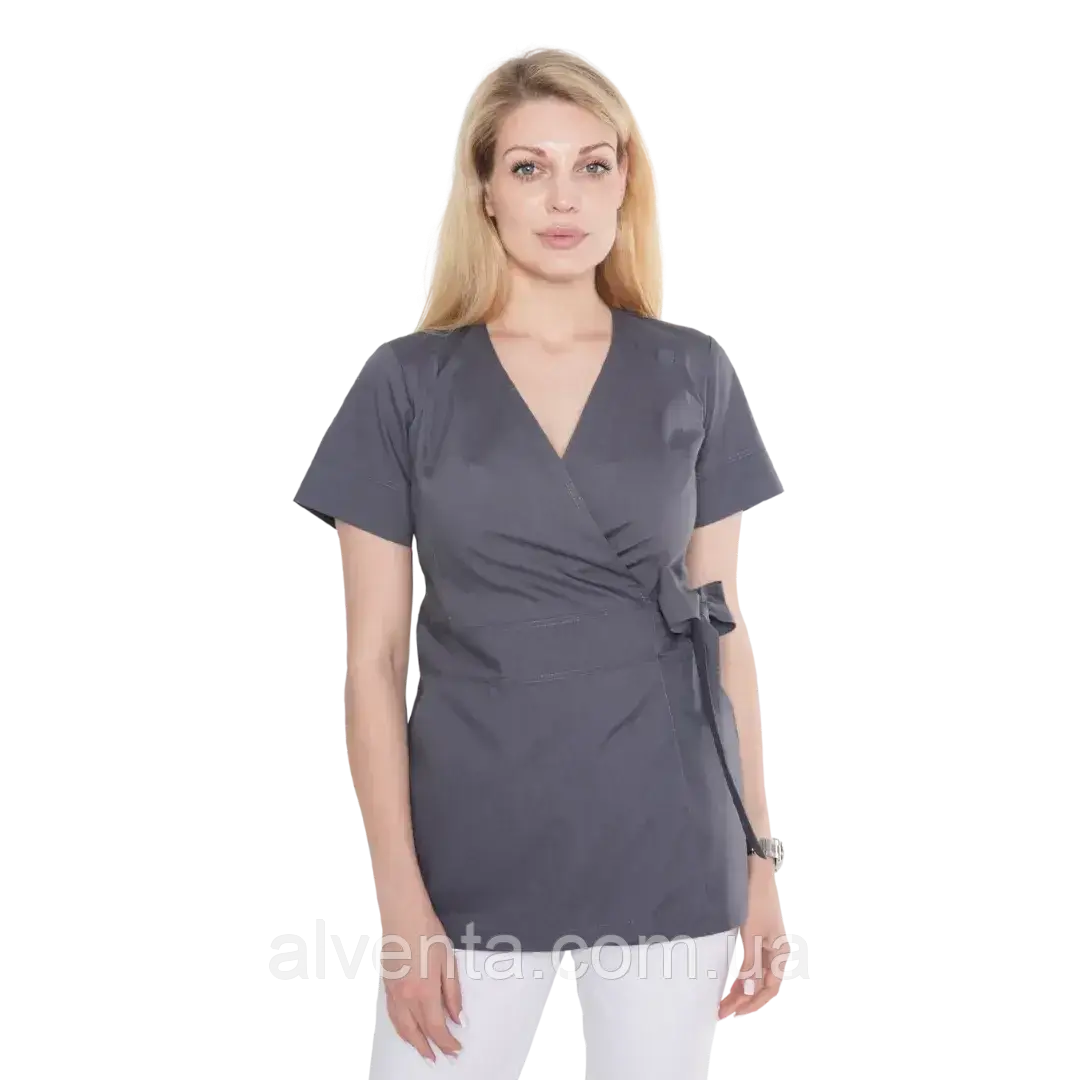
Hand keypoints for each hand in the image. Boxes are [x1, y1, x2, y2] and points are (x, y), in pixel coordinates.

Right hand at [378, 899, 464, 1063]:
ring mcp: (393, 993)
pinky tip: (408, 1030)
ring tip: (426, 1051)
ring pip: (402, 1028)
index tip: (456, 1048)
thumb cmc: (427, 931)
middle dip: (431, 1047)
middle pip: (418, 1033)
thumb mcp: (447, 960)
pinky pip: (393, 1016)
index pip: (436, 1028)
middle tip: (443, 1056)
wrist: (401, 912)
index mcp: (424, 991)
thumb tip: (458, 1017)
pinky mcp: (387, 986)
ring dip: (414, 1043)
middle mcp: (406, 998)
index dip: (447, 1042)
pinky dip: (401, 1029)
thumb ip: (453, 993)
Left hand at [718, 857, 787, 1020]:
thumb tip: (746, 990)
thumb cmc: (755, 900)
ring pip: (756, 978)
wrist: (755, 872)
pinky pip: (752, 966)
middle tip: (723, 1011)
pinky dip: (741, 977)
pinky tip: (732, 983)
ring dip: (741, 991)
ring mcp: (767, 947)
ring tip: (724, 1002)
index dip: (751, 1003)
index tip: (732, 1011)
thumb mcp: (750, 933)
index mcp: (779, 954)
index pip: (769, 990)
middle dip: (744, 1001)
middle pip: (762, 987)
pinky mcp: (757, 939)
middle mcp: (776, 954)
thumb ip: (749, 962)